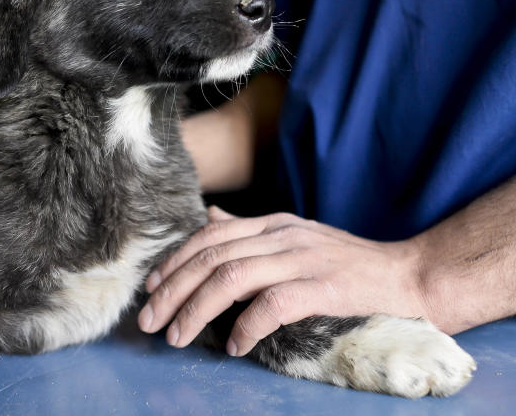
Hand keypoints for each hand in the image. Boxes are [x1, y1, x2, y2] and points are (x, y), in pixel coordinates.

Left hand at [137, 206, 428, 356]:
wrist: (413, 277)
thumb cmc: (351, 265)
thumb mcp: (297, 237)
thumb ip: (251, 232)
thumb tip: (209, 219)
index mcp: (273, 223)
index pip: (209, 236)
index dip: (175, 261)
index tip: (151, 289)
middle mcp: (282, 235)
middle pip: (211, 257)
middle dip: (173, 290)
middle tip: (151, 321)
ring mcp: (303, 258)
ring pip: (232, 278)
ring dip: (197, 309)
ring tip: (178, 336)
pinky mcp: (324, 287)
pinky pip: (273, 304)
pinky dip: (247, 325)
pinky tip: (234, 345)